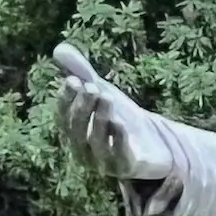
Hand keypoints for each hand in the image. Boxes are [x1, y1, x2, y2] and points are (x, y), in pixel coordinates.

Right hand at [53, 43, 172, 179]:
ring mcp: (103, 162)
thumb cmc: (122, 118)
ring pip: (96, 141)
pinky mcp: (125, 168)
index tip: (73, 80)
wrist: (156, 144)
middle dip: (83, 107)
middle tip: (92, 87)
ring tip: (106, 96)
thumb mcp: (103, 93)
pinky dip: (117, 139)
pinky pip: (118, 155)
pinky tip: (120, 123)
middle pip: (77, 129)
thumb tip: (58, 47)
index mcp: (74, 134)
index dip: (66, 99)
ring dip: (100, 118)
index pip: (63, 117)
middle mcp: (84, 151)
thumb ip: (83, 74)